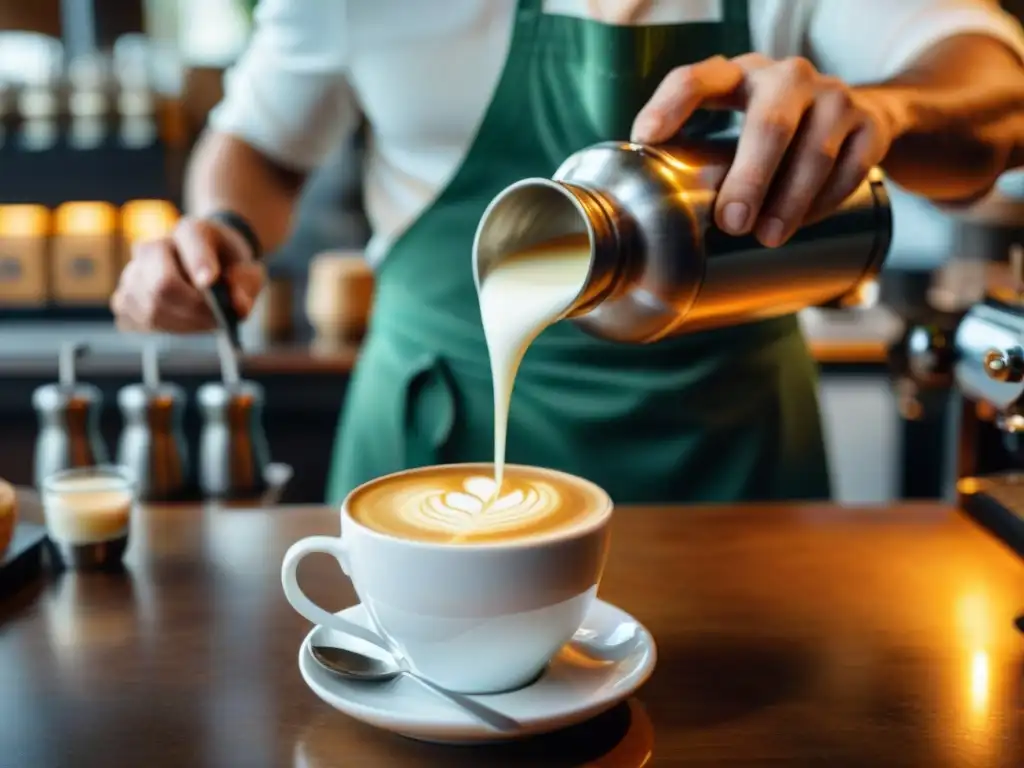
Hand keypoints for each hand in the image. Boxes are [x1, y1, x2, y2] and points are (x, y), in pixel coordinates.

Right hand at [111, 216, 265, 332]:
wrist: (206, 266)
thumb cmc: (228, 268)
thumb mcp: (250, 270)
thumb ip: (247, 284)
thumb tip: (238, 307)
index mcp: (190, 230)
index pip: (190, 241)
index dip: (198, 262)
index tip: (209, 281)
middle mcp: (154, 246)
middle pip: (163, 284)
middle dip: (194, 310)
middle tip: (217, 322)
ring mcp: (133, 272)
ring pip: (151, 308)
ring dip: (184, 323)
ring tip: (204, 320)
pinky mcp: (125, 297)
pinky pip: (140, 320)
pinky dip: (167, 328)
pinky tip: (184, 322)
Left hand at [631, 54, 895, 247]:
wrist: (860, 114)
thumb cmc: (773, 129)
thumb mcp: (735, 125)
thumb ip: (699, 154)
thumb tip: (654, 214)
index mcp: (739, 75)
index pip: (698, 78)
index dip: (671, 104)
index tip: (646, 137)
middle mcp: (788, 77)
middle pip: (770, 123)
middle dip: (750, 177)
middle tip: (733, 222)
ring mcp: (834, 97)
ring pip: (815, 150)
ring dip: (789, 200)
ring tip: (767, 236)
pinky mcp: (869, 124)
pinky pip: (850, 168)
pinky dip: (824, 201)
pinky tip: (801, 223)